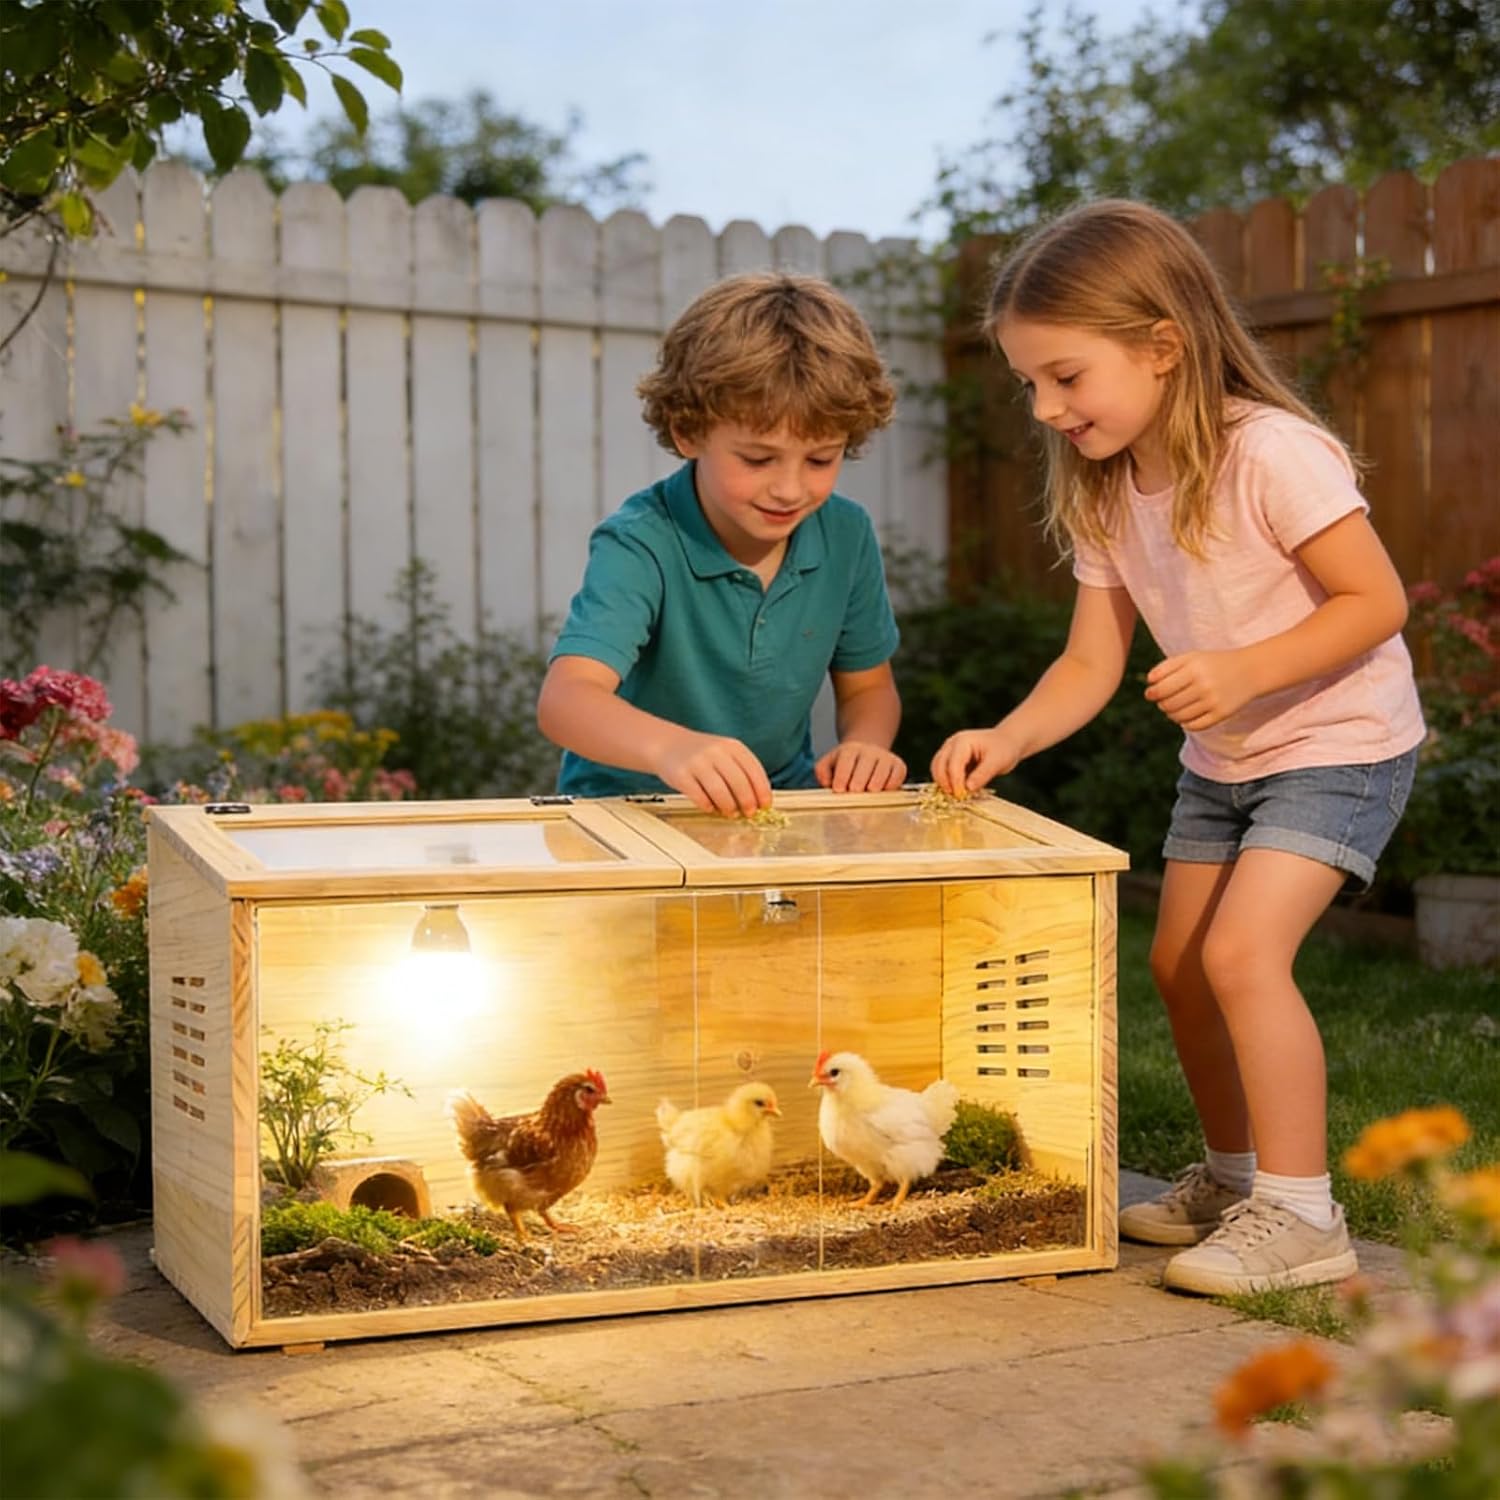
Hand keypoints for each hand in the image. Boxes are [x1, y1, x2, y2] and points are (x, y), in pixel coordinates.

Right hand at [654, 732, 771, 815]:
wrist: (667, 744)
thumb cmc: (701, 755)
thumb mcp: (724, 753)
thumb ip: (740, 771)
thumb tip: (758, 800)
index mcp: (731, 746)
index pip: (754, 770)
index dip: (762, 790)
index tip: (765, 805)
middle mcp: (715, 751)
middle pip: (739, 782)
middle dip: (747, 801)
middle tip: (749, 813)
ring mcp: (697, 762)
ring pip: (720, 791)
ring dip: (729, 806)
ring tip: (730, 813)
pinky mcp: (681, 775)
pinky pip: (699, 796)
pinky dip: (708, 806)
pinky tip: (710, 808)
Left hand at [814, 740, 906, 792]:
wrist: (868, 752)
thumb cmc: (845, 764)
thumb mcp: (829, 763)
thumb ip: (822, 772)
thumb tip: (827, 782)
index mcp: (850, 750)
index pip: (846, 761)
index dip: (842, 775)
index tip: (839, 789)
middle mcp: (869, 751)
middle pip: (865, 767)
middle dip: (858, 782)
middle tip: (854, 792)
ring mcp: (886, 758)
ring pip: (882, 771)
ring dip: (875, 785)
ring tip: (868, 793)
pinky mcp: (899, 766)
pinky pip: (897, 776)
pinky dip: (891, 786)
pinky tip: (882, 792)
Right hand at [929, 727, 1022, 793]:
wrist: (1007, 741)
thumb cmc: (1004, 749)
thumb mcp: (997, 762)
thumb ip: (982, 775)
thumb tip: (968, 789)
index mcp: (963, 741)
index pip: (953, 764)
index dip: (955, 781)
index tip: (961, 796)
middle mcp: (952, 744)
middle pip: (938, 765)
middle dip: (945, 783)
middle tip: (956, 798)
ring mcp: (949, 750)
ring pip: (936, 768)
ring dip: (943, 783)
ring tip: (956, 795)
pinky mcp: (950, 758)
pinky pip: (942, 771)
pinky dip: (946, 781)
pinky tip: (957, 790)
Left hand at [1145, 650, 1257, 730]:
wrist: (1250, 671)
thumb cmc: (1213, 663)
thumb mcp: (1191, 658)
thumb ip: (1167, 667)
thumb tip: (1149, 682)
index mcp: (1194, 669)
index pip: (1161, 689)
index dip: (1152, 693)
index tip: (1150, 693)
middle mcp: (1204, 685)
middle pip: (1168, 704)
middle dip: (1161, 704)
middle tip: (1163, 701)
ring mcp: (1213, 701)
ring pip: (1179, 717)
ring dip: (1171, 714)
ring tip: (1173, 708)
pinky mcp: (1221, 714)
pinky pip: (1193, 726)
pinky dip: (1185, 722)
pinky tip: (1186, 715)